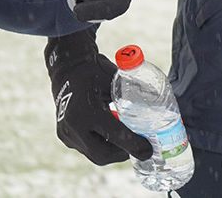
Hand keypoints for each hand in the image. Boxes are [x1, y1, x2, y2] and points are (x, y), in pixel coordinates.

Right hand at [43, 29, 152, 164]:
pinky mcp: (64, 136)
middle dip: (123, 154)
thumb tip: (157, 108)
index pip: (115, 135)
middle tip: (139, 148)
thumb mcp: (115, 78)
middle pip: (103, 154)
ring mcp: (66, 133)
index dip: (134, 145)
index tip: (148, 150)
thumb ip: (132, 93)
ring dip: (112, 151)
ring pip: (93, 154)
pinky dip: (101, 145)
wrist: (67, 68)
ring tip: (126, 141)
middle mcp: (74, 125)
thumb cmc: (95, 70)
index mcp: (88, 110)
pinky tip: (111, 136)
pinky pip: (85, 148)